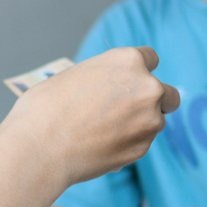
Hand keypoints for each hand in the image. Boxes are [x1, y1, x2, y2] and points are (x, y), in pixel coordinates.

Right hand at [4, 47, 178, 186]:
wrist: (40, 147)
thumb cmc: (45, 108)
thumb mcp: (73, 76)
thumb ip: (101, 79)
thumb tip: (106, 90)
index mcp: (127, 61)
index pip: (150, 58)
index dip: (138, 71)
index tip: (129, 82)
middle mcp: (147, 87)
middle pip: (167, 94)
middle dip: (153, 101)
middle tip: (127, 110)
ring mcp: (149, 120)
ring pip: (156, 121)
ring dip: (139, 125)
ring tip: (103, 132)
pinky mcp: (142, 148)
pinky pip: (141, 143)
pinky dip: (127, 145)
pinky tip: (99, 147)